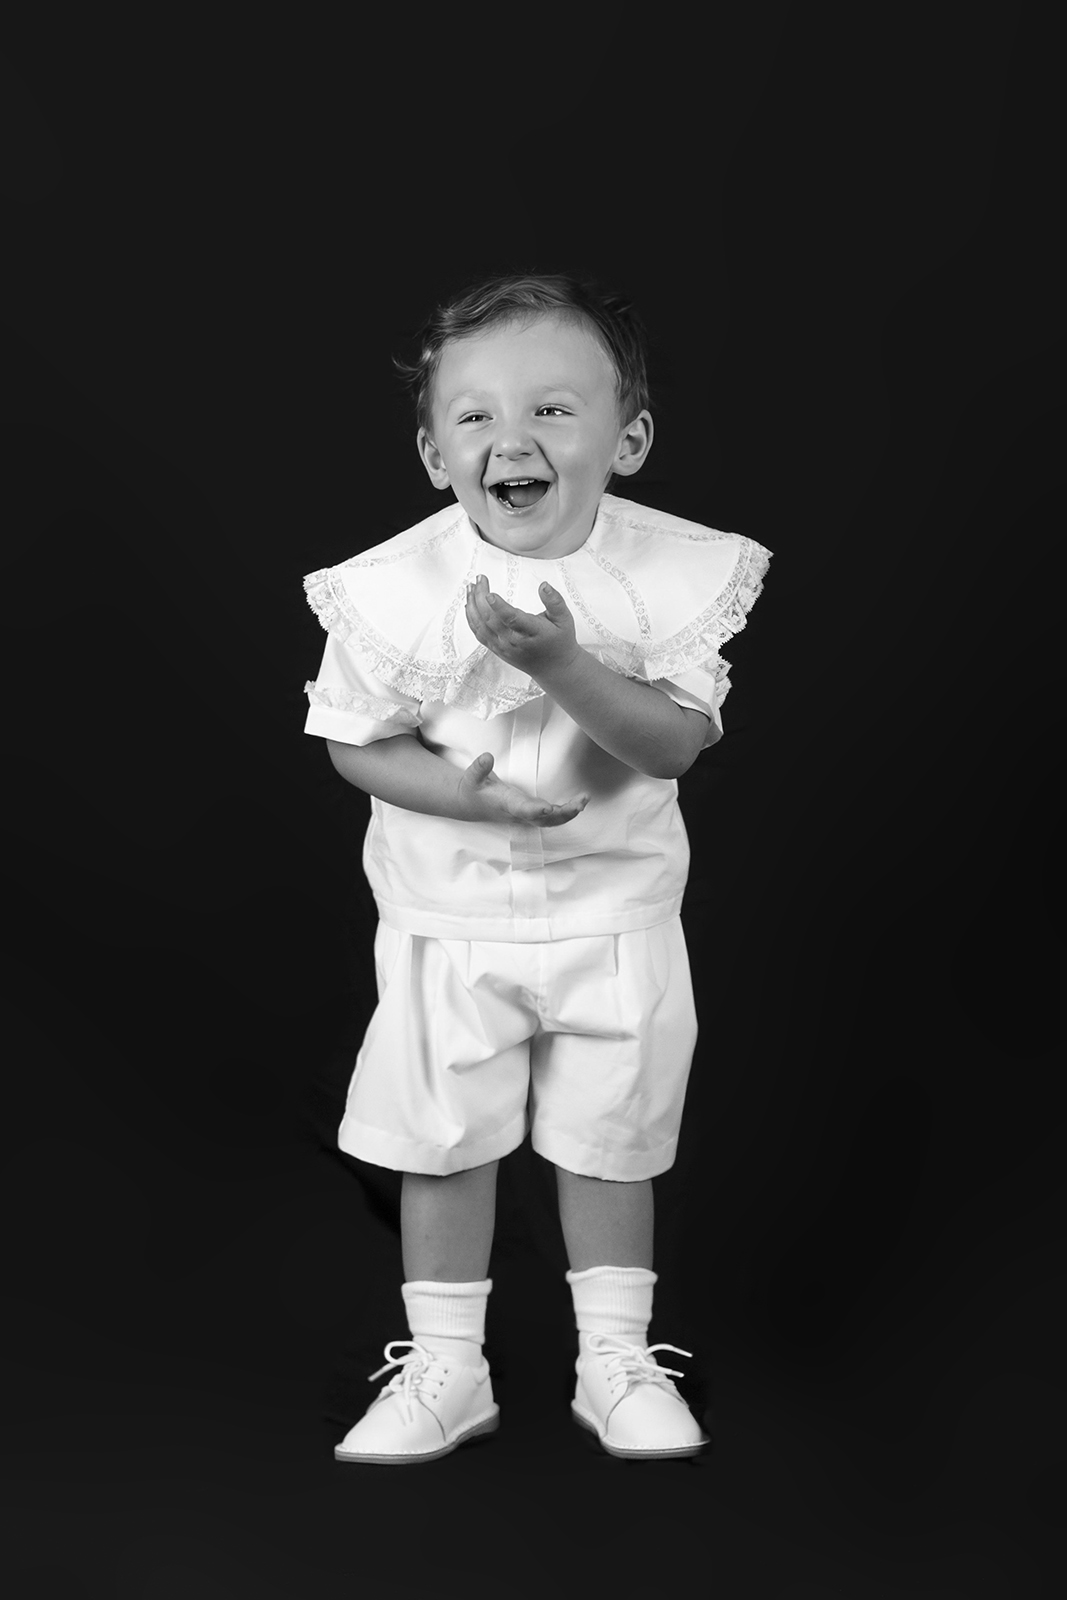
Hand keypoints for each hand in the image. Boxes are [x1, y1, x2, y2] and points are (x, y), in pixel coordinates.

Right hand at [458, 752, 587, 827]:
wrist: (471, 804)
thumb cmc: (474, 789)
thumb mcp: (472, 777)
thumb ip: (479, 767)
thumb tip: (487, 756)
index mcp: (505, 804)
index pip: (521, 809)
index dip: (534, 811)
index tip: (547, 809)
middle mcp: (518, 814)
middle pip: (543, 821)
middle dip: (562, 815)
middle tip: (579, 804)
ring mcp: (526, 816)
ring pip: (550, 821)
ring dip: (569, 813)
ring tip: (584, 800)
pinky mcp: (531, 813)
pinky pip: (552, 817)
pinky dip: (566, 811)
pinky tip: (580, 803)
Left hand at [465, 574, 579, 678]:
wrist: (554, 668)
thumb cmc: (559, 641)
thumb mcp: (565, 619)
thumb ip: (555, 602)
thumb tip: (544, 586)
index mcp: (533, 633)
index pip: (513, 619)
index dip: (499, 607)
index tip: (489, 593)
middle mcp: (514, 642)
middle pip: (491, 619)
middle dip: (481, 597)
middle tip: (480, 578)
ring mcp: (503, 647)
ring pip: (481, 626)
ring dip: (472, 605)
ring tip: (471, 587)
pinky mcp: (497, 649)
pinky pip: (479, 634)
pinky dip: (471, 618)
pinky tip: (469, 604)